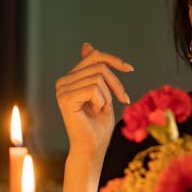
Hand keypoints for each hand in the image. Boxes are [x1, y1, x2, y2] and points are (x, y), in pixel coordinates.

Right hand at [55, 42, 133, 158]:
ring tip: (101, 109)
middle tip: (120, 100)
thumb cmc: (99, 124)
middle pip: (100, 66)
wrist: (93, 148)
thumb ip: (94, 70)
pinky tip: (95, 112)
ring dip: (108, 95)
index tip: (130, 69)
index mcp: (70, 78)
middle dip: (116, 83)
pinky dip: (102, 101)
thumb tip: (86, 44)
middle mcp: (63, 81)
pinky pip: (94, 88)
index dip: (114, 60)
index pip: (94, 56)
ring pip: (99, 77)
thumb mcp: (103, 91)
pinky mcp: (65, 98)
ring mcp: (62, 89)